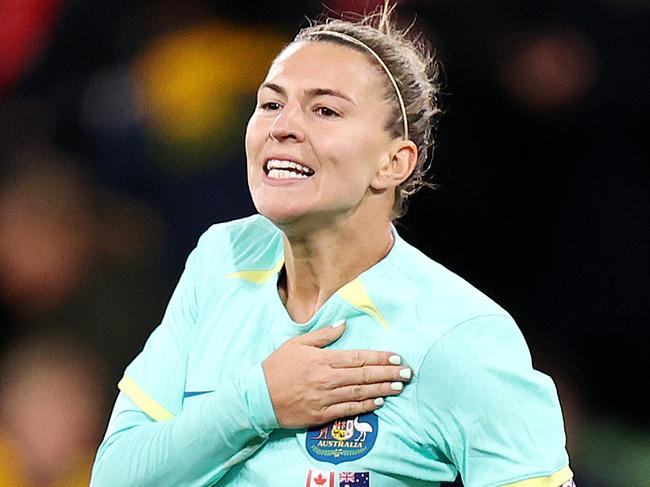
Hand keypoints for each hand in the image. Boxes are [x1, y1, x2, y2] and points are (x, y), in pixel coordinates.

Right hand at [262, 321, 410, 427]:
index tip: (396, 357)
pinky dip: (365, 406)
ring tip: (399, 386)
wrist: (258, 397)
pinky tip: (379, 402)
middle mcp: (327, 379)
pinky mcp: (321, 415)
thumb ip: (323, 335)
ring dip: (382, 389)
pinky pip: (349, 410)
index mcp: (322, 360)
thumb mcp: (297, 343)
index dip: (379, 358)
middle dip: (388, 373)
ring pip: (360, 393)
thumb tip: (343, 324)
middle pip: (363, 375)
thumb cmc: (277, 367)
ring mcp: (325, 398)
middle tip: (407, 372)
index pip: (358, 357)